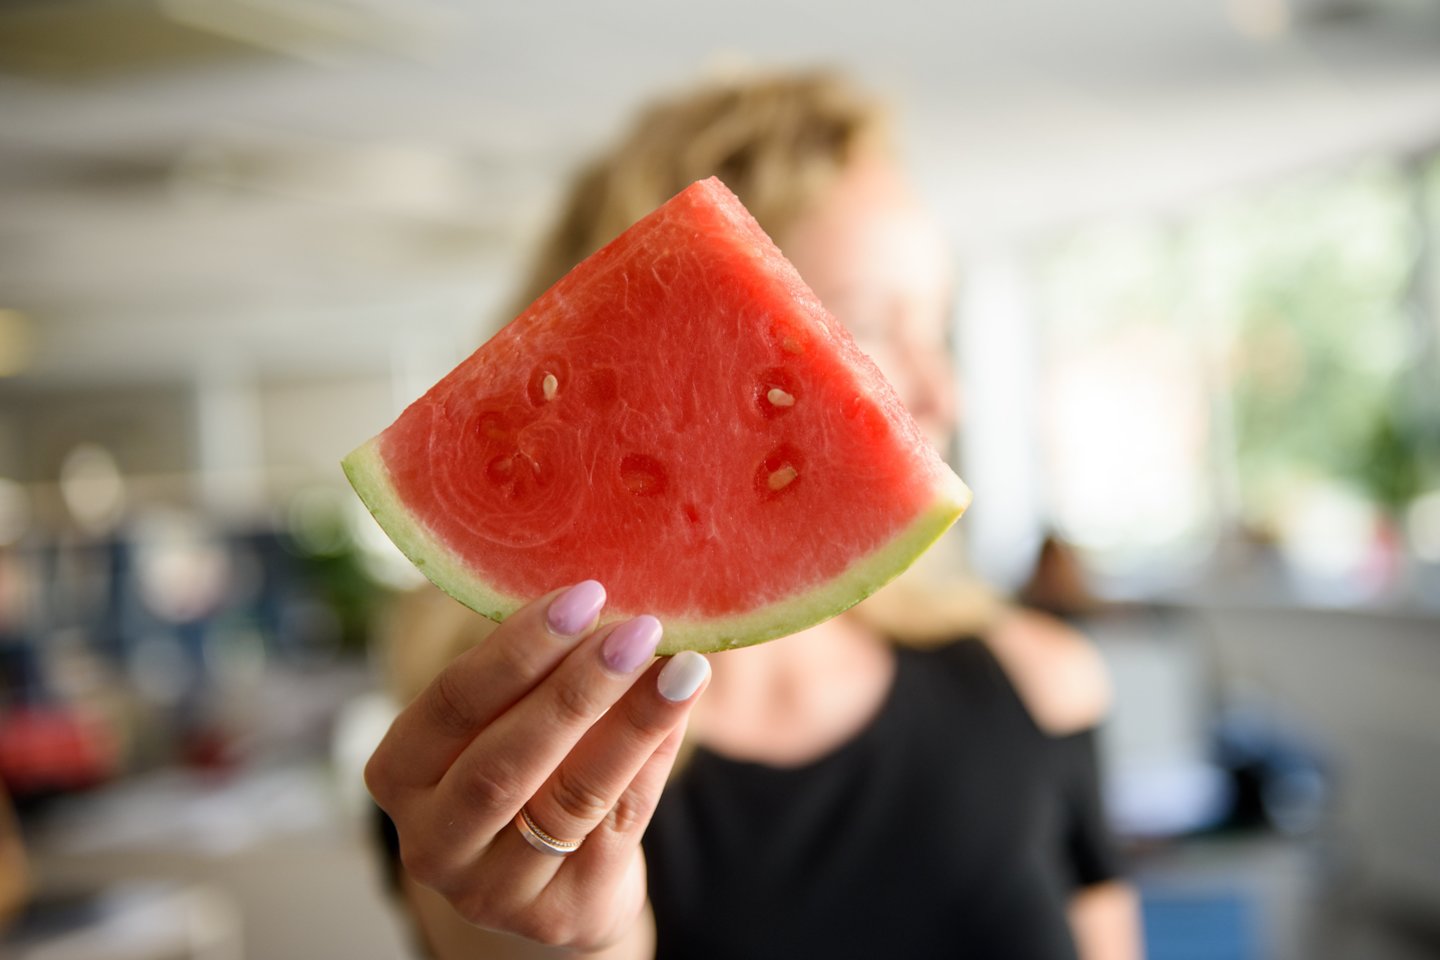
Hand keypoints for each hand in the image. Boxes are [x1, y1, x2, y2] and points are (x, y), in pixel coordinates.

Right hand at [365, 581, 709, 951]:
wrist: (550, 885)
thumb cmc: (522, 772)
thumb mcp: (501, 724)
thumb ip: (534, 673)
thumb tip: (611, 595)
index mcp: (399, 775)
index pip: (452, 703)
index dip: (519, 648)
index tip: (584, 595)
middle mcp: (432, 842)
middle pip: (505, 761)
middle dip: (576, 688)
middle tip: (636, 630)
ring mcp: (494, 890)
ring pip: (570, 797)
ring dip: (633, 722)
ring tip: (683, 667)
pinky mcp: (561, 914)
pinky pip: (618, 823)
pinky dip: (653, 757)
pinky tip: (681, 707)